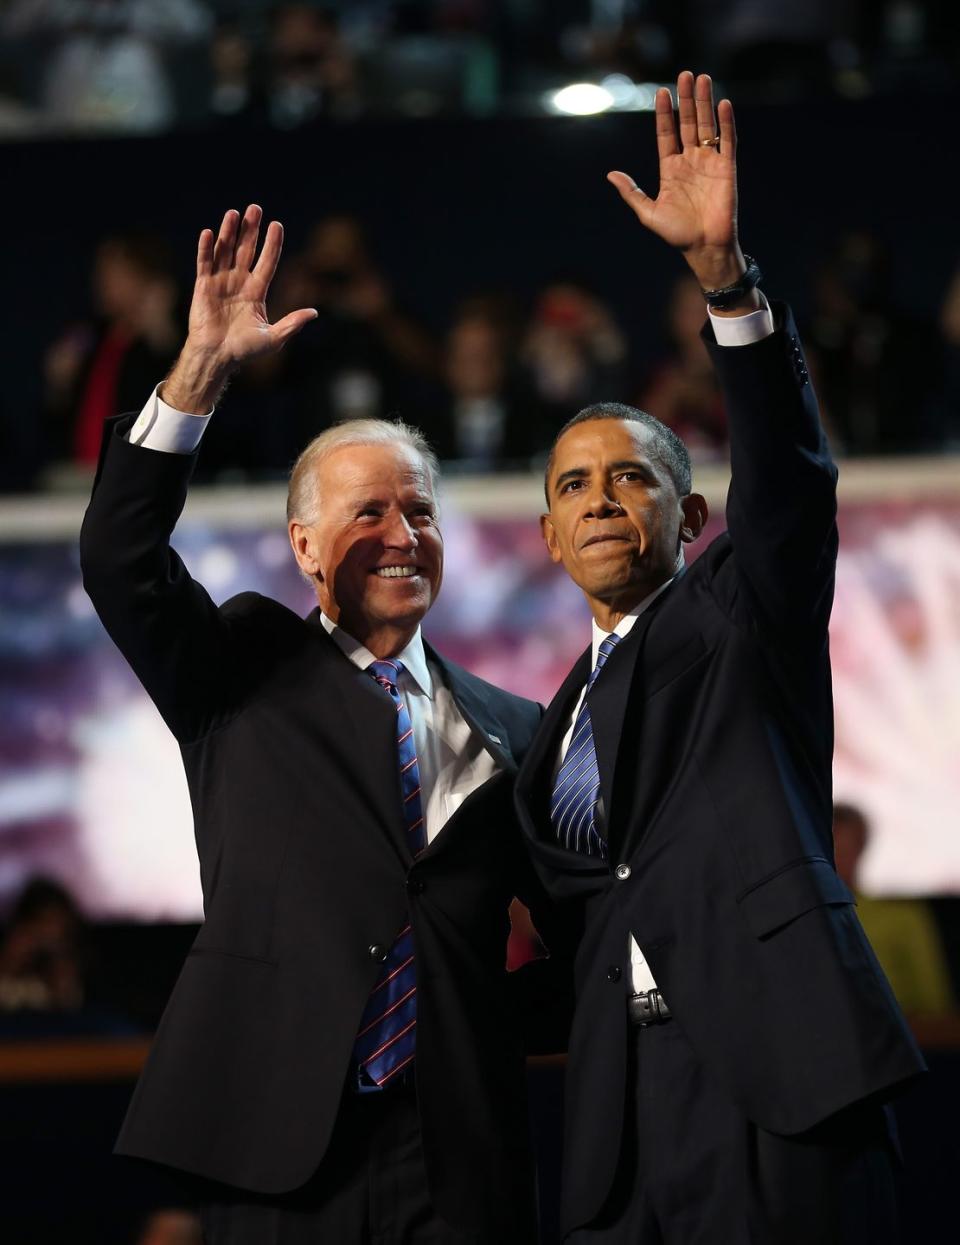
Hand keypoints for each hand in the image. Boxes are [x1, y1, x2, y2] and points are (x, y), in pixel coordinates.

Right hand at [162, 205, 316, 412]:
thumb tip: (314, 313)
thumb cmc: (245, 351)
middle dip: (251, 230)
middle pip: (246, 251)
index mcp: (256, 293)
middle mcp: (239, 283)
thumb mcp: (273, 338)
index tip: (277, 225)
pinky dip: (206, 249)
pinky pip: (205, 263)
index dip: (272, 244)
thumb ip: (292, 324)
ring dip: (229, 232)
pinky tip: (210, 233)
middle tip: (255, 208)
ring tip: (234, 213)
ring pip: (226, 251)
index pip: (267, 263)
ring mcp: (221, 282)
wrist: (217, 357)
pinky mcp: (203, 286)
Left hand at [608, 71, 748, 294]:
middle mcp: (690, 161)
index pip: (666, 133)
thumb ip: (631, 192)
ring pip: (707, 125)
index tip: (661, 93)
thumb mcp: (647, 213)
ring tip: (702, 78)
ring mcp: (709, 162)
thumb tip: (610, 174)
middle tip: (684, 74)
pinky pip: (727, 140)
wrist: (704, 247)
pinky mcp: (727, 168)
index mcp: (670, 168)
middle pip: (688, 123)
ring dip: (705, 102)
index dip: (664, 113)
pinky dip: (725, 123)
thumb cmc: (676, 234)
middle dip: (686, 99)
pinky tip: (722, 104)